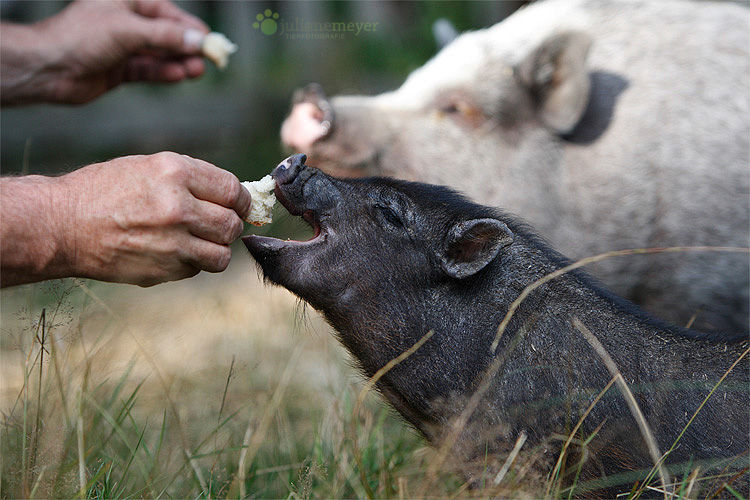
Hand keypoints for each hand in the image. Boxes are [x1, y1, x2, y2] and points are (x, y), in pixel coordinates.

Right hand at [0, 153, 251, 286]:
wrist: (60, 224)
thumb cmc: (103, 191)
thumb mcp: (147, 167)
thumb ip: (191, 180)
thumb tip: (234, 195)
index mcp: (175, 171)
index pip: (233, 189)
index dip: (241, 200)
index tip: (238, 205)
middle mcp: (178, 206)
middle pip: (232, 224)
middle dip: (228, 225)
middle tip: (215, 224)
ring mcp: (171, 241)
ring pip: (222, 254)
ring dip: (215, 249)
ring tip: (197, 241)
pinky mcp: (162, 268)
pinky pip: (197, 269)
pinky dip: (192, 264)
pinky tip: (171, 252)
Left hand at [1, 0, 208, 104]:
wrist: (49, 67)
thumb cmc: (81, 37)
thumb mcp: (128, 30)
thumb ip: (165, 36)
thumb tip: (198, 40)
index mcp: (126, 0)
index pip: (166, 13)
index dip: (189, 27)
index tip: (210, 40)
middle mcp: (126, 22)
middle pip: (166, 35)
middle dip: (187, 47)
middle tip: (210, 59)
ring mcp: (123, 47)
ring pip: (159, 54)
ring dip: (179, 62)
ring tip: (197, 71)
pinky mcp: (120, 69)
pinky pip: (149, 70)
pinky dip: (164, 74)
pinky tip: (180, 76)